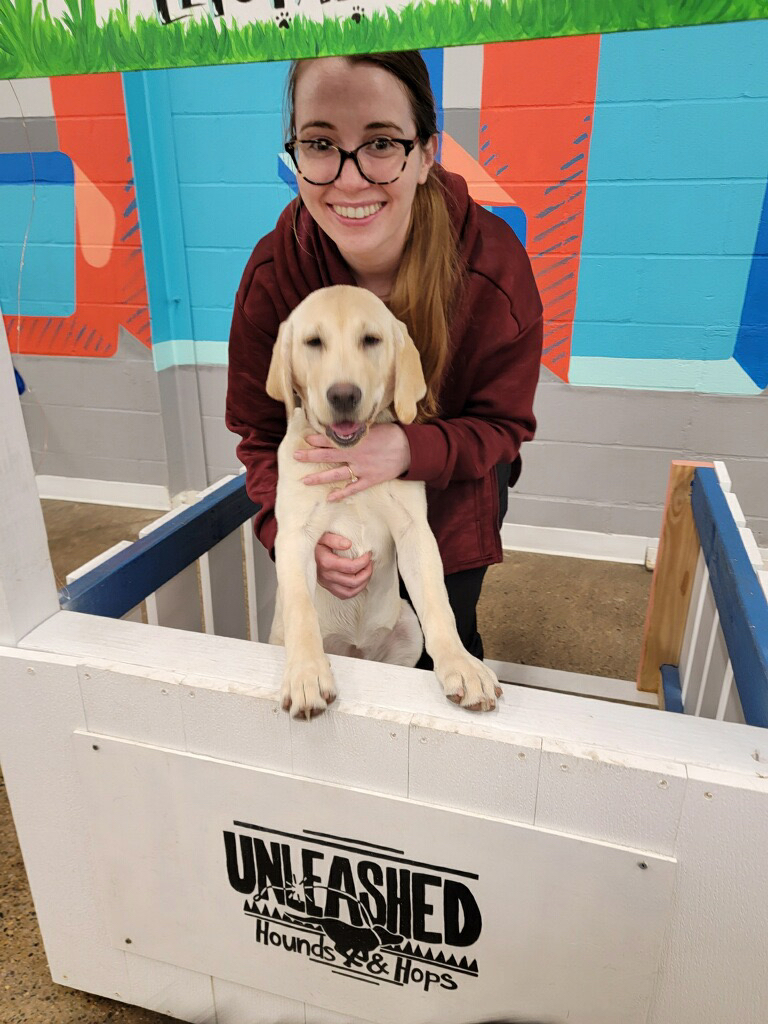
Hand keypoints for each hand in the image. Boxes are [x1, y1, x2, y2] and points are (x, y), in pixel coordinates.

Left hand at [294, 424, 410, 501]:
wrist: (410, 449)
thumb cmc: (392, 435)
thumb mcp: (372, 427)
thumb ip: (356, 431)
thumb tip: (340, 428)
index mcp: (355, 440)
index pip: (331, 439)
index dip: (317, 439)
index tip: (305, 439)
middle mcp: (355, 455)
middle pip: (328, 456)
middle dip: (310, 456)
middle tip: (295, 456)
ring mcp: (362, 469)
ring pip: (336, 474)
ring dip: (319, 478)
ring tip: (304, 481)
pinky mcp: (370, 479)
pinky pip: (353, 488)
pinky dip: (341, 494)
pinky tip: (329, 498)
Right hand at [315, 533, 372, 599]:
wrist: (302, 552)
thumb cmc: (316, 542)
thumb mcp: (323, 536)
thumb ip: (335, 539)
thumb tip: (349, 544)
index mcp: (326, 562)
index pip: (351, 567)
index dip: (364, 561)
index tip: (368, 554)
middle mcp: (326, 576)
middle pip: (353, 581)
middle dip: (366, 572)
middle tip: (370, 563)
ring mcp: (327, 583)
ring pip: (350, 591)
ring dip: (363, 583)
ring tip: (367, 572)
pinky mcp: (328, 587)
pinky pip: (344, 595)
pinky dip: (355, 590)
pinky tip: (360, 581)